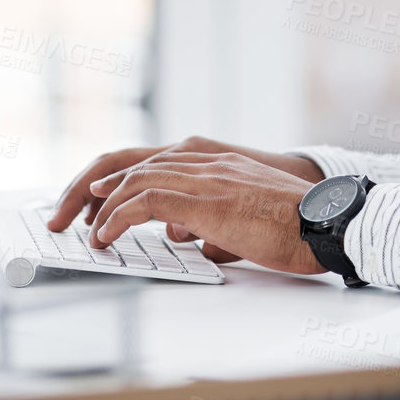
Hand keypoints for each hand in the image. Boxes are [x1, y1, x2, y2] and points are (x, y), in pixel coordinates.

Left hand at [86, 151, 325, 274]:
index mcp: (219, 162)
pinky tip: (106, 235)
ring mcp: (207, 177)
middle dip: (99, 187)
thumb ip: (214, 221)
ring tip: (85, 227)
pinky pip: (147, 202)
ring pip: (137, 178)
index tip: (99, 197)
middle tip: (75, 210)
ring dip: (102, 203)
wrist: (325, 223)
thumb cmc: (296, 227)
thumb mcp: (247, 218)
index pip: (157, 161)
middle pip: (137, 163)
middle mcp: (209, 161)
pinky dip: (118, 218)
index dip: (122, 177)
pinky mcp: (206, 201)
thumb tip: (191, 239)